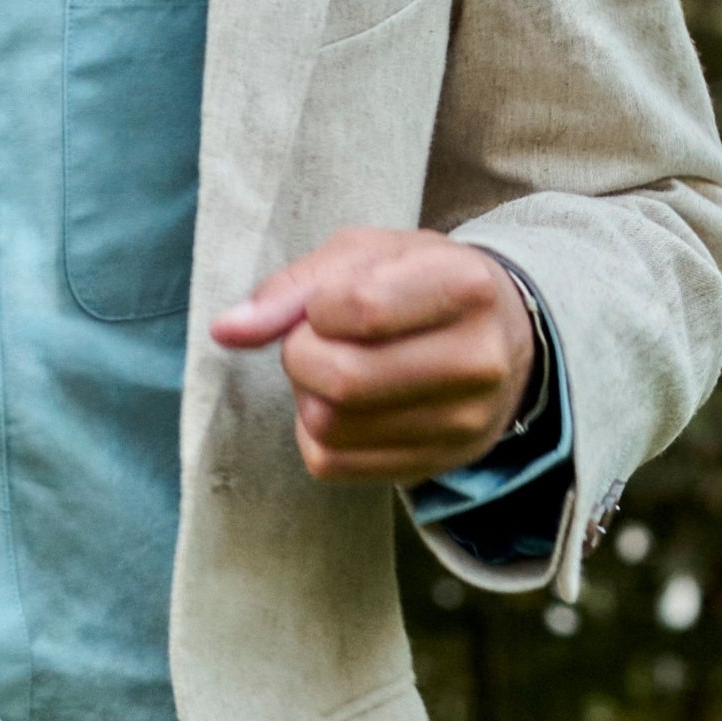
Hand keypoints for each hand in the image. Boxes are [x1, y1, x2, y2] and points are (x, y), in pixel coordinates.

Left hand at [209, 230, 535, 484]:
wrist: (495, 338)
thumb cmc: (418, 283)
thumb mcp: (366, 254)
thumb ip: (293, 287)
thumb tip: (226, 330)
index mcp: (467, 287)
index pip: (360, 308)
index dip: (317, 307)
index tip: (327, 304)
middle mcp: (477, 361)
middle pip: (343, 378)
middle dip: (301, 355)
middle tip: (314, 340)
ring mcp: (461, 422)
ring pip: (331, 425)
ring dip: (306, 394)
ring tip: (331, 368)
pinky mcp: (432, 465)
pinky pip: (330, 463)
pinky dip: (313, 432)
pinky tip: (340, 405)